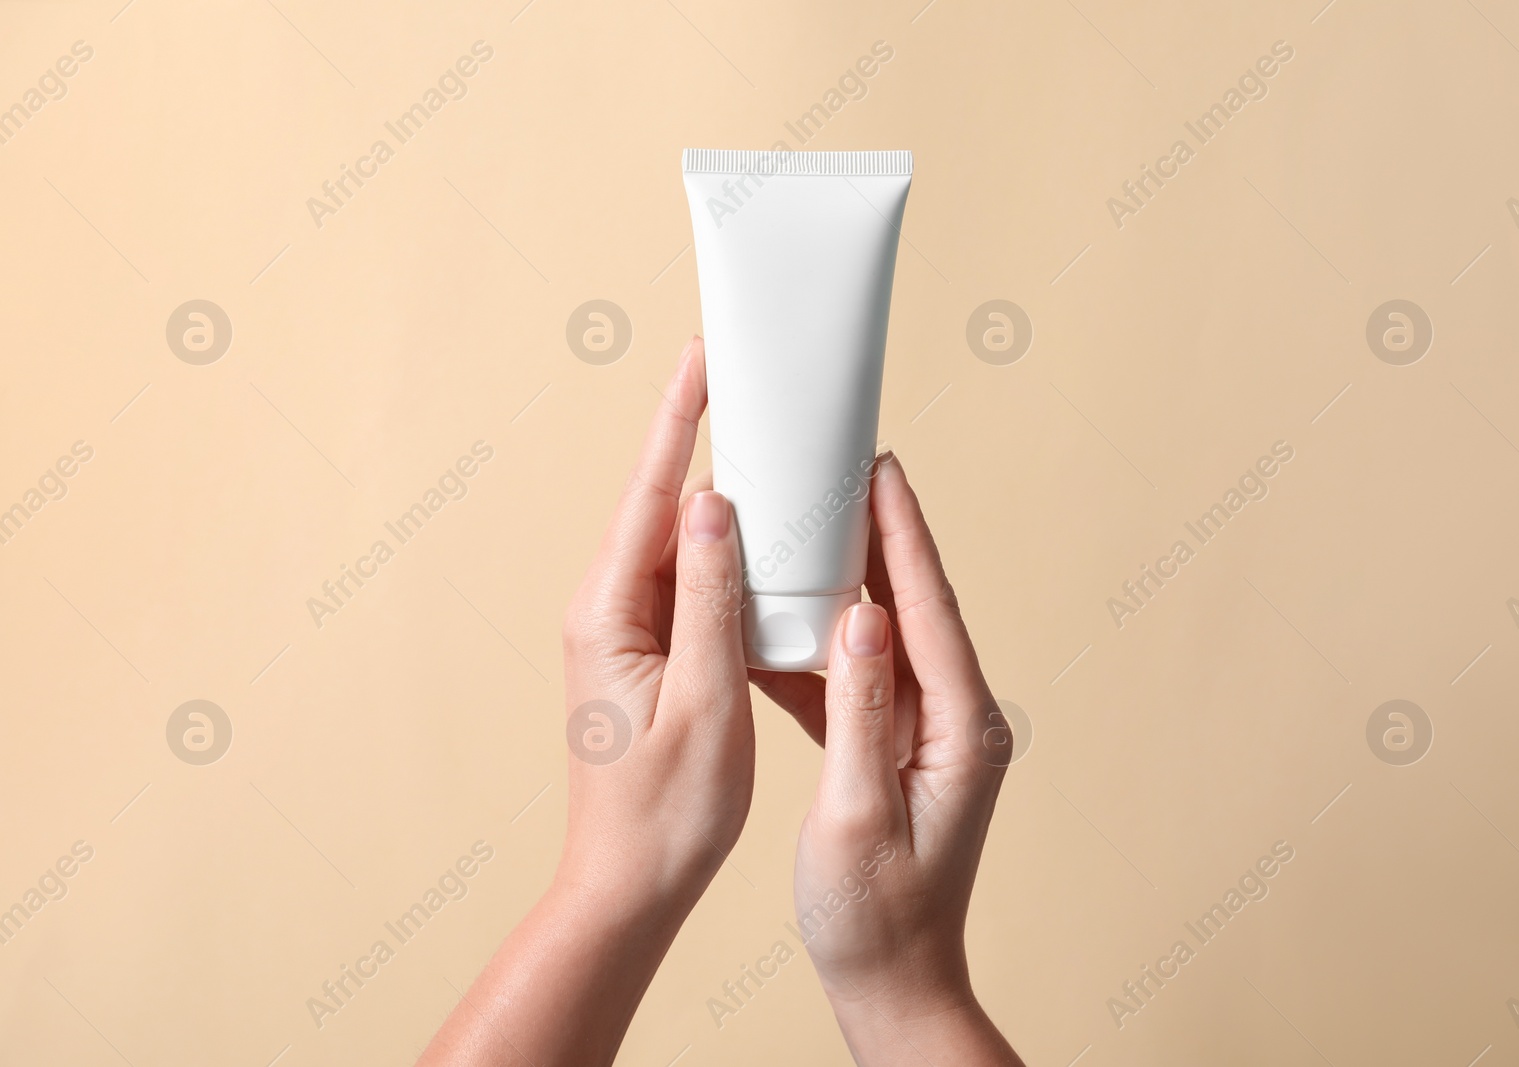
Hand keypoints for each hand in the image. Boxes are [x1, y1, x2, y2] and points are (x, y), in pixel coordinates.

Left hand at [418, 336, 752, 1066]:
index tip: (702, 357)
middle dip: (706, 442)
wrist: (628, 884)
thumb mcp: (705, 702)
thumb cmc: (666, 812)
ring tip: (771, 452)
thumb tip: (713, 504)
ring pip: (678, 544)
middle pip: (662, 506)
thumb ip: (708, 598)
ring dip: (724, 505)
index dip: (679, 420)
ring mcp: (620, 630)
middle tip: (750, 384)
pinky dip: (725, 560)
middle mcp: (603, 610)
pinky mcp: (642, 651)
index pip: (650, 494)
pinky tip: (762, 546)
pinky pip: (686, 584)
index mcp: (608, 614)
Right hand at [753, 452, 1024, 1064]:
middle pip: (917, 609)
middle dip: (885, 537)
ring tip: (817, 525)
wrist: (894, 984)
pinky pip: (862, 680)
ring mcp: (929, 736)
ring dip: (854, 584)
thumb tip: (860, 620)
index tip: (881, 470)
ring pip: (888, 638)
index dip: (903, 536)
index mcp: (961, 730)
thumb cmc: (876, 917)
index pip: (931, 611)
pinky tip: (788, 623)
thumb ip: (860, 714)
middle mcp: (957, 722)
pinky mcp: (899, 752)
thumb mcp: (858, 815)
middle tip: (853, 468)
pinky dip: (826, 647)